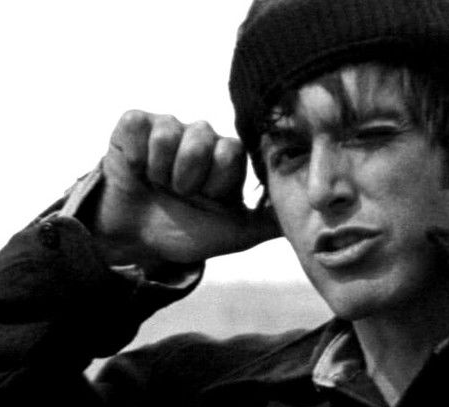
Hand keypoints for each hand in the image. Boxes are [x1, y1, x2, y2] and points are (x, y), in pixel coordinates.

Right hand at [91, 110, 279, 267]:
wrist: (137, 240)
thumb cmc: (186, 231)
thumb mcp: (236, 232)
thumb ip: (271, 221)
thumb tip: (313, 214)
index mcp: (227, 157)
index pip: (231, 152)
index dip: (216, 181)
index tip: (209, 200)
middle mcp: (201, 137)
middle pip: (203, 139)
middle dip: (188, 177)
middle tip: (180, 194)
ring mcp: (168, 127)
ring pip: (169, 132)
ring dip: (160, 170)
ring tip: (158, 184)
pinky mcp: (134, 123)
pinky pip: (138, 124)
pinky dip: (135, 156)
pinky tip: (137, 170)